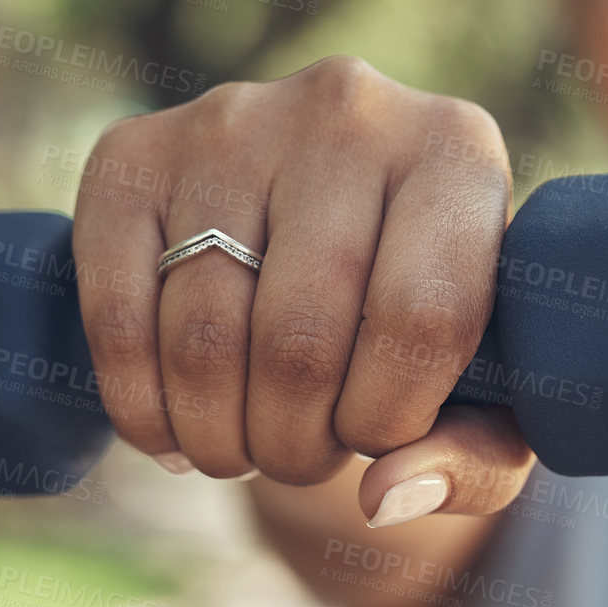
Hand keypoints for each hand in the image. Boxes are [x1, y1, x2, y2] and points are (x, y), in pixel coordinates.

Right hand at [70, 55, 534, 525]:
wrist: (331, 216)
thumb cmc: (428, 317)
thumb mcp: (492, 389)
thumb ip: (476, 458)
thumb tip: (384, 497)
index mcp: (456, 149)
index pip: (422, 314)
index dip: (390, 415)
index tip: (378, 438)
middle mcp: (346, 109)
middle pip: (300, 336)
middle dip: (295, 442)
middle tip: (301, 456)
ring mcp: (231, 121)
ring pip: (204, 335)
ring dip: (218, 436)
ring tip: (244, 446)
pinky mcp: (133, 152)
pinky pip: (115, 312)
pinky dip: (138, 405)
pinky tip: (171, 431)